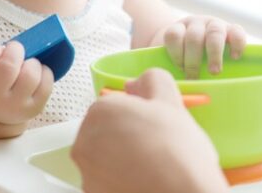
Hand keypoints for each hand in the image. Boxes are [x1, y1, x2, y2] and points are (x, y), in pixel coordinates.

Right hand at [0, 17, 53, 124]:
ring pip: (30, 75)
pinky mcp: (34, 108)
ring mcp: (14, 106)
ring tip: (26, 63)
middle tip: (16, 51)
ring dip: (32, 62)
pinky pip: (46, 83)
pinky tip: (37, 73)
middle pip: (9, 66)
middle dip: (16, 50)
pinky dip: (45, 72)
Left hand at [72, 69, 228, 192]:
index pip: (116, 105)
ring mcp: (86, 174)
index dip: (138, 113)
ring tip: (153, 166)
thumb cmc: (176, 149)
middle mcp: (84, 142)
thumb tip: (135, 84)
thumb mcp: (171, 100)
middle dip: (127, 135)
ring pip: (106, 158)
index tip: (155, 124)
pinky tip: (145, 181)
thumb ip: (151, 80)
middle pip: (107, 131)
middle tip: (156, 145)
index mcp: (100, 112)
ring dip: (123, 158)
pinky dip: (121, 180)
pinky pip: (107, 181)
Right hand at [163, 16, 246, 78]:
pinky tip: (180, 65)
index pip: (237, 31)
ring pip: (194, 36)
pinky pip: (174, 36)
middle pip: (215, 33)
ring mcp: (193, 24)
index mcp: (228, 32)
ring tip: (191, 76)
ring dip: (192, 59)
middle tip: (213, 72)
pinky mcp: (174, 26)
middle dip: (214, 53)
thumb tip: (223, 94)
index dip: (238, 43)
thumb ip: (221, 70)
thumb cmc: (205, 61)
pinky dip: (176, 53)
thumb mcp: (217, 63)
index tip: (235, 58)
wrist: (179, 45)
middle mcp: (211, 25)